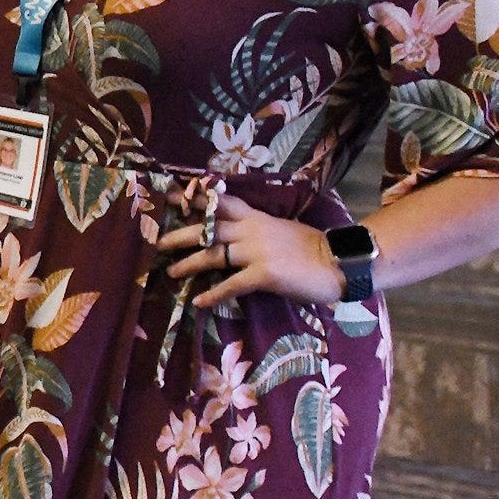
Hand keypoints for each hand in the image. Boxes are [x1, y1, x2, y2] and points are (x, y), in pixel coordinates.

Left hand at [158, 195, 339, 308]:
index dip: (195, 200)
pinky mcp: (264, 274)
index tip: (170, 197)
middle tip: (157, 243)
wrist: (341, 262)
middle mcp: (252, 231)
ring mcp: (257, 252)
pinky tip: (199, 301)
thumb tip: (236, 237)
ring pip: (213, 255)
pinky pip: (232, 284)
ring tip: (170, 273)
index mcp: (257, 218)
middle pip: (207, 229)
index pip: (221, 203)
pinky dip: (214, 294)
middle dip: (180, 235)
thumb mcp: (281, 230)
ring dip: (188, 264)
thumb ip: (257, 231)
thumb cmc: (313, 249)